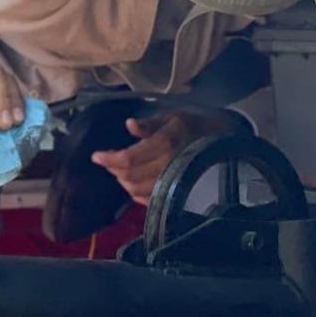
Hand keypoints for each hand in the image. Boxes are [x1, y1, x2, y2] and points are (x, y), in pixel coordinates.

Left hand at [91, 112, 233, 205]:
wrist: (219, 140)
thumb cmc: (190, 125)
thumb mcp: (169, 117)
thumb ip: (148, 124)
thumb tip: (129, 125)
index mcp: (165, 144)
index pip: (128, 158)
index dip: (109, 159)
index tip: (96, 156)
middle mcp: (169, 165)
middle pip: (129, 176)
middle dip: (113, 169)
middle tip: (107, 160)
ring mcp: (174, 180)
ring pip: (136, 189)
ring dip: (122, 180)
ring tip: (118, 169)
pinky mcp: (177, 190)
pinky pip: (149, 199)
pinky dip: (135, 193)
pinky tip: (132, 182)